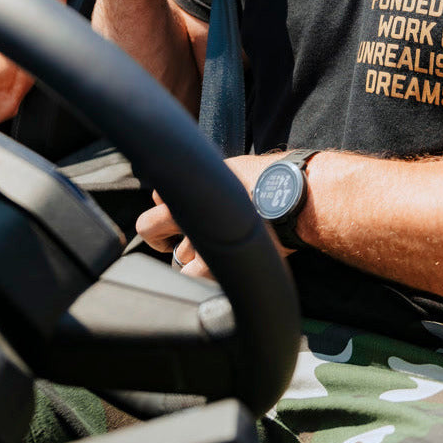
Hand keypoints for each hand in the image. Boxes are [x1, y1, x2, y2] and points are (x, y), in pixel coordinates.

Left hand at [136, 151, 292, 280]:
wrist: (293, 197)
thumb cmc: (271, 179)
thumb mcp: (233, 166)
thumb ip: (210, 177)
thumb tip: (201, 182)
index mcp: (192, 182)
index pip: (157, 195)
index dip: (165, 205)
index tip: (177, 211)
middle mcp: (187, 209)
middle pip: (149, 226)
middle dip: (157, 235)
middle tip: (169, 241)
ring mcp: (197, 237)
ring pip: (176, 255)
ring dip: (192, 256)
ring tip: (218, 253)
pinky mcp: (212, 262)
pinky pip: (190, 276)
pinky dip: (200, 276)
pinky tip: (216, 269)